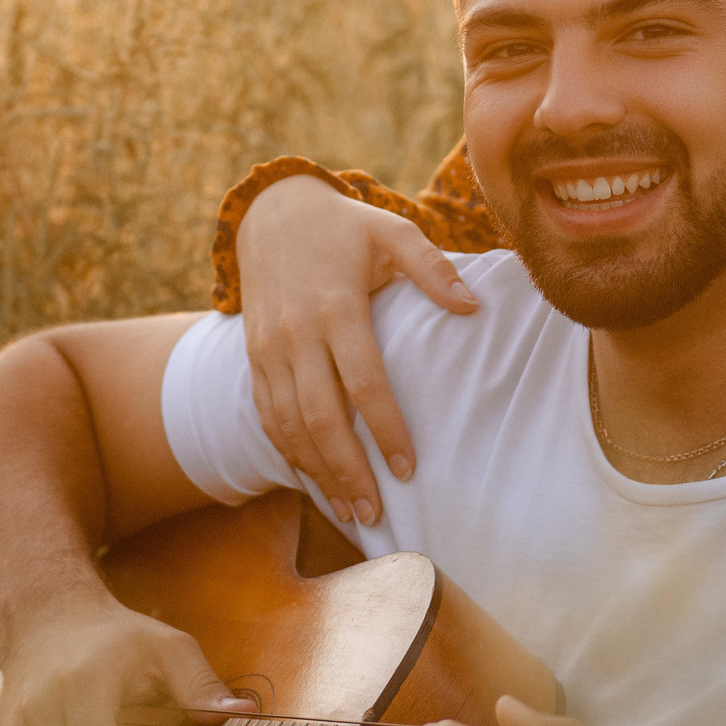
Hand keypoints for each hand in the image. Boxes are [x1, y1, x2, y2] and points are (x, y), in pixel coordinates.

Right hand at [236, 175, 478, 522]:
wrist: (270, 213)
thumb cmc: (344, 227)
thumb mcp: (392, 231)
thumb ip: (432, 267)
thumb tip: (472, 307)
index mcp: (335, 307)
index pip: (363, 381)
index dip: (385, 428)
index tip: (408, 467)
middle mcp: (296, 334)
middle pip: (320, 416)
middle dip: (347, 470)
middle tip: (376, 512)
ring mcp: (269, 350)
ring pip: (288, 425)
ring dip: (317, 472)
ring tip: (350, 511)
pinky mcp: (253, 358)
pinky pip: (267, 416)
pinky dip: (288, 453)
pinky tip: (314, 480)